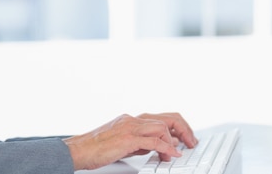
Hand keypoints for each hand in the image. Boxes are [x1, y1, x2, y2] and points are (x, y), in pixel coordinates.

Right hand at [62, 112, 197, 170]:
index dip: (178, 126)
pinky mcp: (127, 138)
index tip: (186, 138)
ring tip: (177, 153)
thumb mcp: (123, 143)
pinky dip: (166, 147)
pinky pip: (153, 140)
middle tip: (191, 142)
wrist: (80, 150)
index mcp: (132, 119)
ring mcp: (130, 127)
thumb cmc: (97, 148)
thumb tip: (158, 146)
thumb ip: (141, 142)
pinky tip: (171, 155)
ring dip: (175, 141)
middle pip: (167, 118)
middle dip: (184, 129)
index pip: (162, 117)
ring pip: (162, 127)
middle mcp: (133, 120)